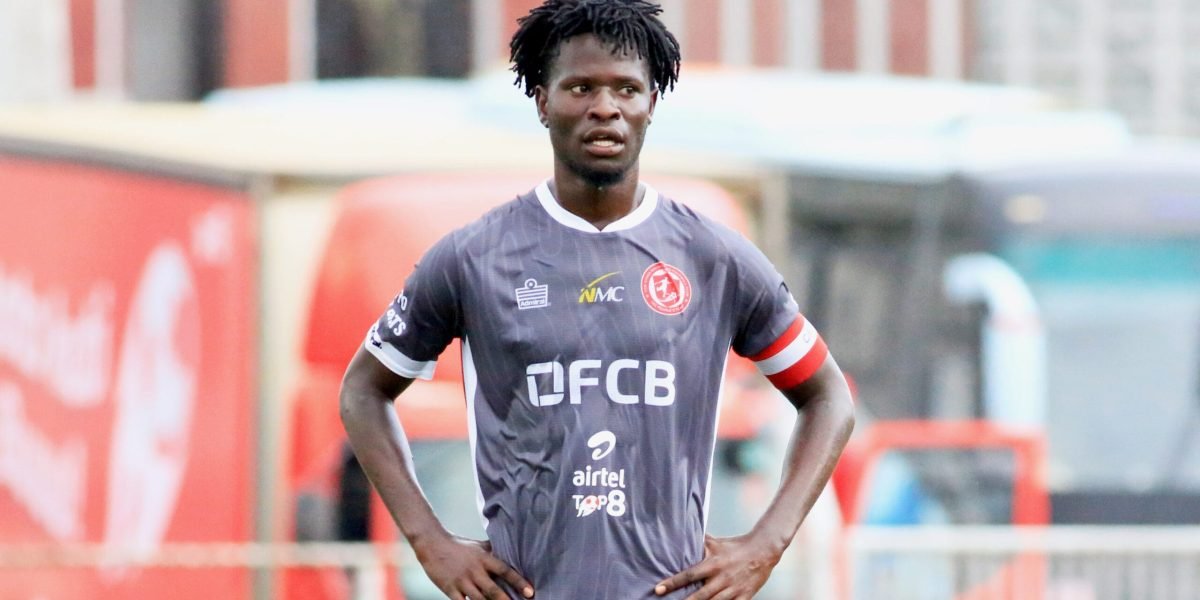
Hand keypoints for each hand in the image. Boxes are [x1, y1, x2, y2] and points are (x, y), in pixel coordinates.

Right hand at [411, 532, 533, 598]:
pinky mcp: (449, 589)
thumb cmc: (458, 545)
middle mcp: (474, 571)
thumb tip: (512, 550)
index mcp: (484, 559)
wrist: (432, 544)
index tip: (530, 592)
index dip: (518, 581)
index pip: (505, 571)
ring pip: (479, 599)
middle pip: (493, 589)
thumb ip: (493, 550)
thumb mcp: (478, 545)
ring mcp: (462, 581)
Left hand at [654, 533, 781, 599]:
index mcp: (713, 564)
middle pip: (700, 594)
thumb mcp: (716, 543)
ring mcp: (733, 589)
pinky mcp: (745, 596)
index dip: (673, 582)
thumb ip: (700, 542)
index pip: (689, 575)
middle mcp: (722, 578)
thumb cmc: (736, 546)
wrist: (763, 550)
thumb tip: (683, 534)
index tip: (659, 589)